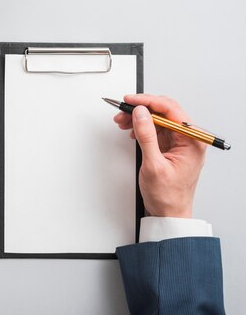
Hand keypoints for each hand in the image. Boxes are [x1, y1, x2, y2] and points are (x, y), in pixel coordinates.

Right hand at [113, 94, 206, 217]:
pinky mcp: (170, 146)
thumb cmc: (167, 195)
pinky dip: (141, 126)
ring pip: (157, 119)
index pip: (170, 110)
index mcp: (192, 141)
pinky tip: (131, 129)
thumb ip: (147, 136)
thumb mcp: (154, 165)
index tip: (131, 101)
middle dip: (141, 109)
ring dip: (139, 117)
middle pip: (164, 111)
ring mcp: (179, 142)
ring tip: (122, 121)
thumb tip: (140, 114)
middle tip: (123, 111)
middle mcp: (188, 138)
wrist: (168, 213)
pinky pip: (155, 129)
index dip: (148, 102)